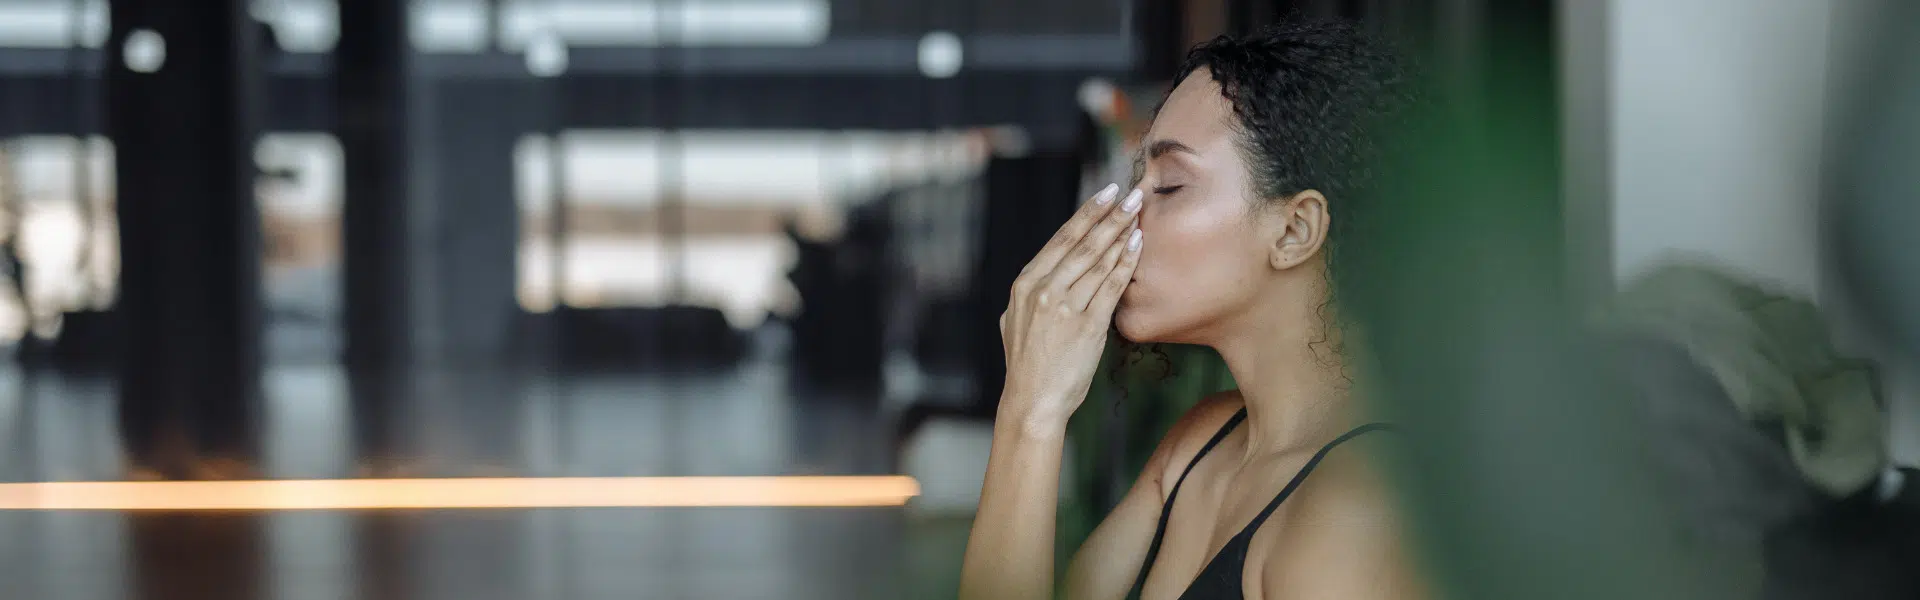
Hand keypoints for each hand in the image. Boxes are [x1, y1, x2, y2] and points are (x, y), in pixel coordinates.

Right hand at [999, 184, 1144, 429]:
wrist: (1033, 401)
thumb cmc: (1028, 365)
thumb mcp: (1014, 322)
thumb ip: (1030, 296)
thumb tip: (1040, 276)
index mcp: (1025, 285)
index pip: (1061, 239)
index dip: (1087, 214)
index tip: (1106, 194)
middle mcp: (1043, 290)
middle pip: (1083, 243)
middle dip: (1110, 215)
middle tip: (1132, 193)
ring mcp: (1064, 307)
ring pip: (1098, 260)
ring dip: (1121, 233)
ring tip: (1140, 213)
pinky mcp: (1086, 325)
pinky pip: (1111, 286)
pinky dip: (1125, 263)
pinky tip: (1138, 245)